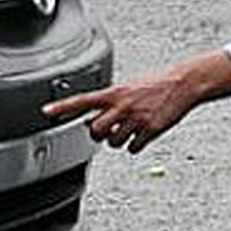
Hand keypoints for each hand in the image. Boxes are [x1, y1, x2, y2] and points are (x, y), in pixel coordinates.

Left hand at [42, 49, 230, 152]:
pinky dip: (137, 145)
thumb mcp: (129, 87)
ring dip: (120, 139)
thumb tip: (94, 119)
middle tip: (112, 127)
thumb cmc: (157, 84)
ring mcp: (135, 118)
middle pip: (95, 130)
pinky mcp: (149, 130)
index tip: (46, 112)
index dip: (63, 107)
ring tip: (133, 127)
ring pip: (113, 142)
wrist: (184, 83)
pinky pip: (133, 148)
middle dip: (100, 133)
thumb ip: (111, 102)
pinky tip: (144, 134)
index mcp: (115, 92)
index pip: (82, 100)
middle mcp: (122, 105)